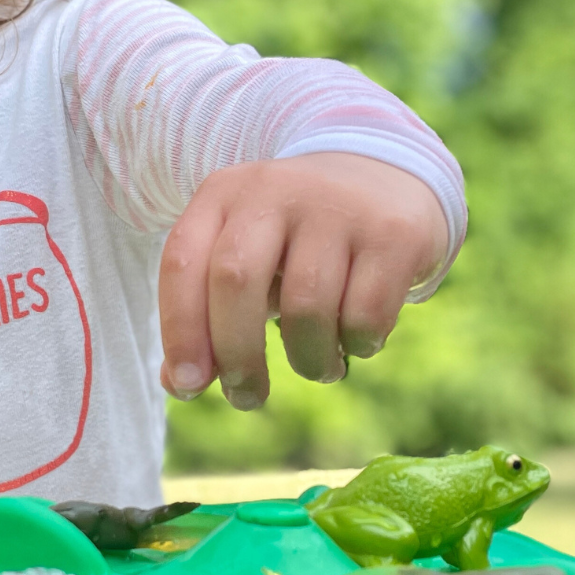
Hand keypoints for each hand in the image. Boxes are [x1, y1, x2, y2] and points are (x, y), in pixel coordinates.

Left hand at [158, 152, 448, 408]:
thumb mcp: (245, 257)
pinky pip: (365, 315)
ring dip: (307, 360)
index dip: (180, 329)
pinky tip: (356, 339)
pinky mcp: (393, 233)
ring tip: (317, 365)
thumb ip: (206, 316)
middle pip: (236, 281)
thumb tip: (182, 385)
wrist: (385, 177)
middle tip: (248, 398)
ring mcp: (338, 206)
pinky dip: (357, 345)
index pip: (183, 261)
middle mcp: (276, 189)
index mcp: (224, 193)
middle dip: (237, 356)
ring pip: (305, 308)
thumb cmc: (296, 238)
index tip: (190, 385)